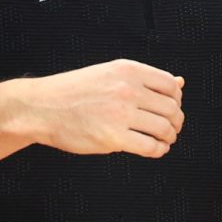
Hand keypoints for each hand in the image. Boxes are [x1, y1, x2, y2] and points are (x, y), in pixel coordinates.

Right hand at [26, 59, 184, 158]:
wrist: (41, 107)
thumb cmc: (72, 92)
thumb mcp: (109, 73)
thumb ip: (144, 79)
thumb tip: (180, 83)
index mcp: (128, 70)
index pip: (170, 85)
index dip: (176, 99)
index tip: (170, 108)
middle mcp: (127, 89)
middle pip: (171, 108)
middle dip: (176, 121)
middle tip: (171, 128)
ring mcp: (121, 114)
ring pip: (164, 128)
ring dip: (169, 137)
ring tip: (163, 140)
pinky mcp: (113, 138)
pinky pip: (149, 147)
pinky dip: (158, 150)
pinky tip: (154, 149)